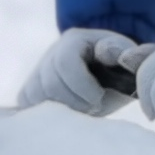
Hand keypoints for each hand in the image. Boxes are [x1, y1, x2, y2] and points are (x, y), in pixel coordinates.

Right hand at [17, 28, 151, 115]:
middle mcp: (51, 53)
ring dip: (62, 109)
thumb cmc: (120, 68)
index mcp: (74, 41)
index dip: (84, 88)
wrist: (108, 75)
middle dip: (75, 101)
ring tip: (81, 110)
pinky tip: (65, 114)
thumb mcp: (127, 58)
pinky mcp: (30, 89)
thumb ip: (125, 53)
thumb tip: (110, 54)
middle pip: (50, 83)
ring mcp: (37, 71)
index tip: (100, 98)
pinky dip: (45, 113)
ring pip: (36, 95)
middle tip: (93, 107)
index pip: (65, 64)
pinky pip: (27, 103)